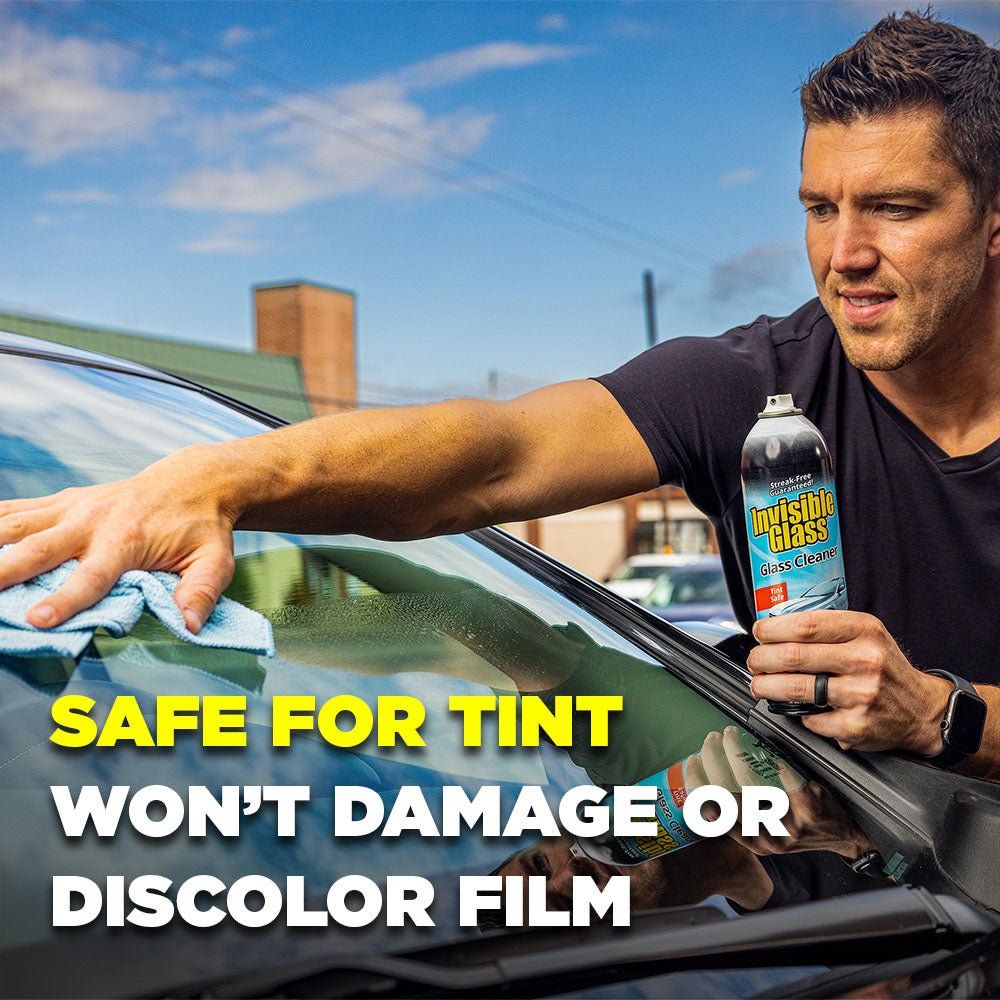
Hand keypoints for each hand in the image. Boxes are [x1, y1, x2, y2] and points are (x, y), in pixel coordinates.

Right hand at [0, 445, 237, 632]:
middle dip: (3, 572)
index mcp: (126, 540)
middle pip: (39, 550)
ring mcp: (72, 508)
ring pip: (16, 525)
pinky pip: (15, 509)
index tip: (38, 620)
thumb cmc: (201, 527)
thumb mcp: (215, 561)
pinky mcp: (61, 501)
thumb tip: (189, 625)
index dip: (65, 599)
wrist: (194, 481)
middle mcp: (92, 521)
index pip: (91, 576)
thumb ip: (201, 592)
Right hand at [685, 726, 874, 858]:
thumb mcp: (770, 833)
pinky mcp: (807, 809)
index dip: (698, 784)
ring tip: (732, 738)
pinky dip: (773, 760)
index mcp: (753, 843)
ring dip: (736, 753)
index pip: (715, 812)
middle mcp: (768, 837)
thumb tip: (716, 782)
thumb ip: (746, 815)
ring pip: (751, 783)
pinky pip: (782, 776)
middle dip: (714, 760)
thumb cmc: (804, 828)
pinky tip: (767, 752)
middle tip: (713, 741)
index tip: (693, 762)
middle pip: (728, 793)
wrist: (845, 837)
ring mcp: (787, 823)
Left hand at [747, 611, 951, 754]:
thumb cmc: (884, 667)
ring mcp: (860, 695)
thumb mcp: (866, 634)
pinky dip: (798, 713)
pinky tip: (798, 708)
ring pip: (794, 688)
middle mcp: (864, 660)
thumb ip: (827, 629)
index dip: (773, 629)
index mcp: (864, 631)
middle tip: (754, 661)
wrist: (923, 709)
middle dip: (761, 658)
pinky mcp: (855, 726)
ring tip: (759, 684)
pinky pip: (810, 718)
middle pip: (793, 656)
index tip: (758, 632)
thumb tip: (775, 629)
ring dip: (766, 686)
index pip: (806, 625)